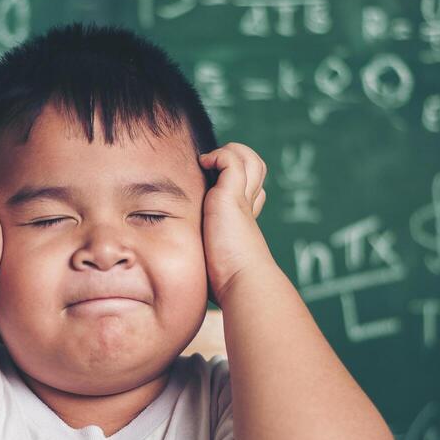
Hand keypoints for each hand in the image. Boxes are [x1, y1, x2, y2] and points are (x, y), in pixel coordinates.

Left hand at [198, 142, 270, 304]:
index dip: (237, 184)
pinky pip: (232, 160)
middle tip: (210, 170)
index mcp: (242, 222)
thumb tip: (184, 283)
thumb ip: (203, 261)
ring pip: (250, 158)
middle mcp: (246, 207)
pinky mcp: (233, 196)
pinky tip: (204, 165)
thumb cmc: (226, 286)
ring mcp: (241, 200)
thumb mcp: (211, 266)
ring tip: (208, 162)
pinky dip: (220, 156)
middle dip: (237, 162)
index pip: (250, 192)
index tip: (211, 190)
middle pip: (255, 169)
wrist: (243, 283)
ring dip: (231, 153)